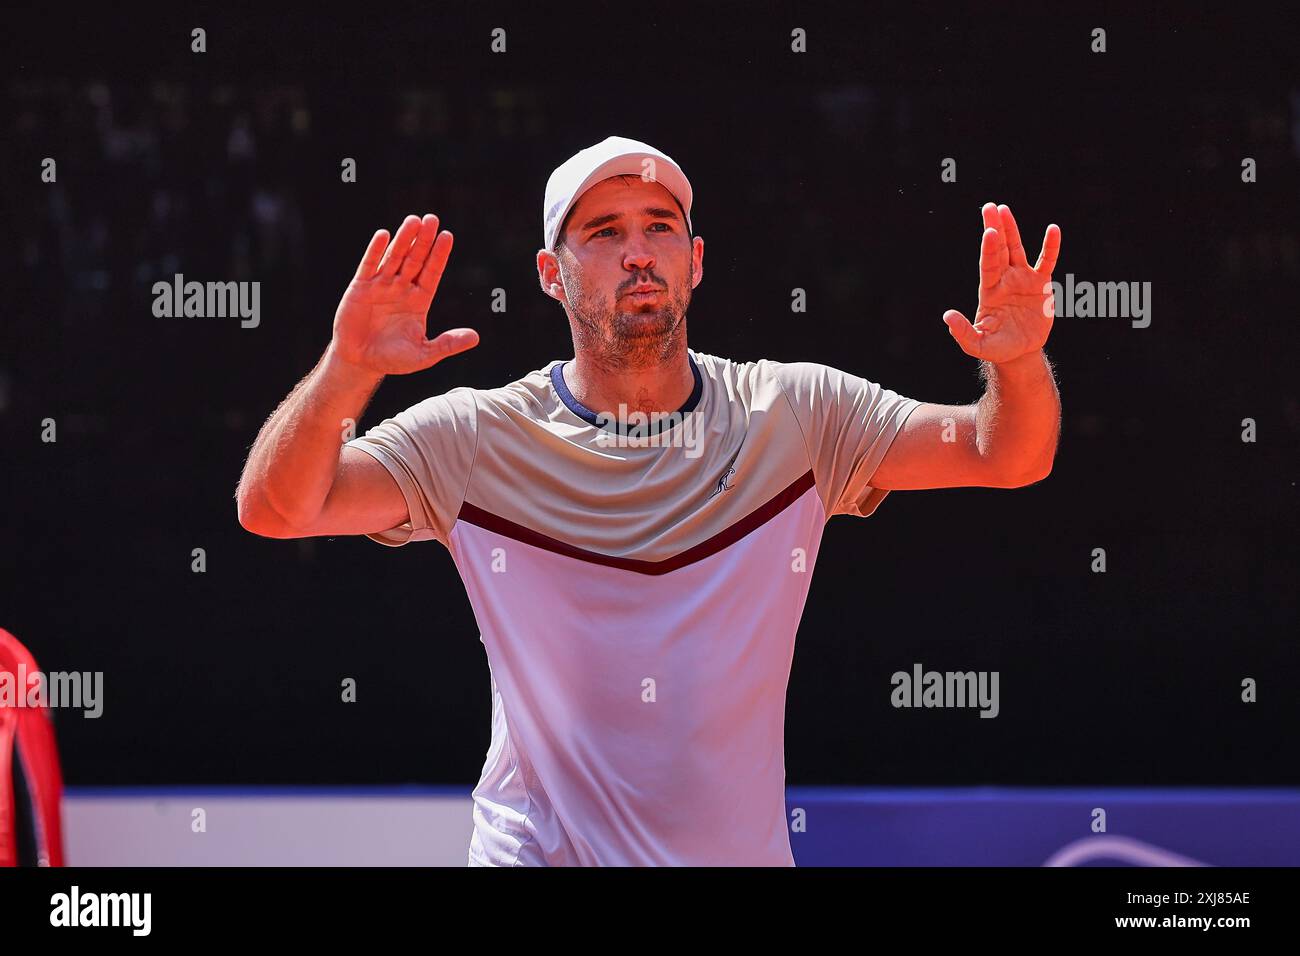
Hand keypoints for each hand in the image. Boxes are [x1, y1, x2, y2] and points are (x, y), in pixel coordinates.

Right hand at [331, 214, 478, 375]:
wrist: (361, 362)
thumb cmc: (393, 359)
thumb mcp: (424, 354)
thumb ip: (448, 344)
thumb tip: (476, 337)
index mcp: (419, 301)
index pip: (432, 272)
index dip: (439, 255)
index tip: (448, 236)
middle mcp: (402, 289)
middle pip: (415, 259)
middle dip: (424, 240)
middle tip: (433, 219)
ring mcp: (381, 286)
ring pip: (394, 258)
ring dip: (403, 239)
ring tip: (413, 221)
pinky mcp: (360, 288)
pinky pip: (369, 265)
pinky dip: (376, 251)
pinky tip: (384, 235)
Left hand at [943, 203, 1060, 363]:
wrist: (1019, 352)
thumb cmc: (996, 348)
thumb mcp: (977, 344)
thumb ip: (963, 332)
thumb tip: (947, 316)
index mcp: (989, 291)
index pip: (988, 265)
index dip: (990, 249)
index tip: (990, 232)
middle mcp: (1004, 280)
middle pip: (1000, 250)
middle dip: (995, 228)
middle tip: (990, 207)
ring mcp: (1022, 280)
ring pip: (1017, 249)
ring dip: (1012, 230)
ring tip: (1004, 209)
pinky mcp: (1040, 284)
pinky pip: (1046, 262)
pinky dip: (1050, 247)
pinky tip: (1053, 230)